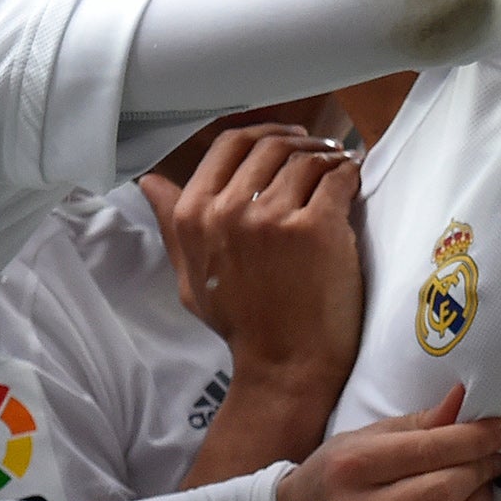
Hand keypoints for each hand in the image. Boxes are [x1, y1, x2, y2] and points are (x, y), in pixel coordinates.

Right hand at [139, 124, 363, 388]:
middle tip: (319, 148)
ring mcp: (272, 218)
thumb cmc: (240, 323)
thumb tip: (148, 182)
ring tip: (338, 162)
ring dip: (326, 154)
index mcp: (193, 215)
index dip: (261, 134)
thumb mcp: (189, 274)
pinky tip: (352, 177)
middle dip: (298, 141)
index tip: (283, 140)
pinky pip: (335, 177)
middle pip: (268, 146)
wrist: (286, 365)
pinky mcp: (315, 228)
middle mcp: (227, 210)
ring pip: (304, 158)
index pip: (227, 145)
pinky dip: (347, 171)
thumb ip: (172, 222)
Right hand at [277, 384, 500, 500]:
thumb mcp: (361, 441)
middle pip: (446, 490)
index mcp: (352, 465)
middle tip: (496, 456)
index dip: (476, 438)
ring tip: (482, 485)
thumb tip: (463, 400)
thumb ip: (415, 425)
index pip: (429, 449)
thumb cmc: (332, 477)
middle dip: (483, 468)